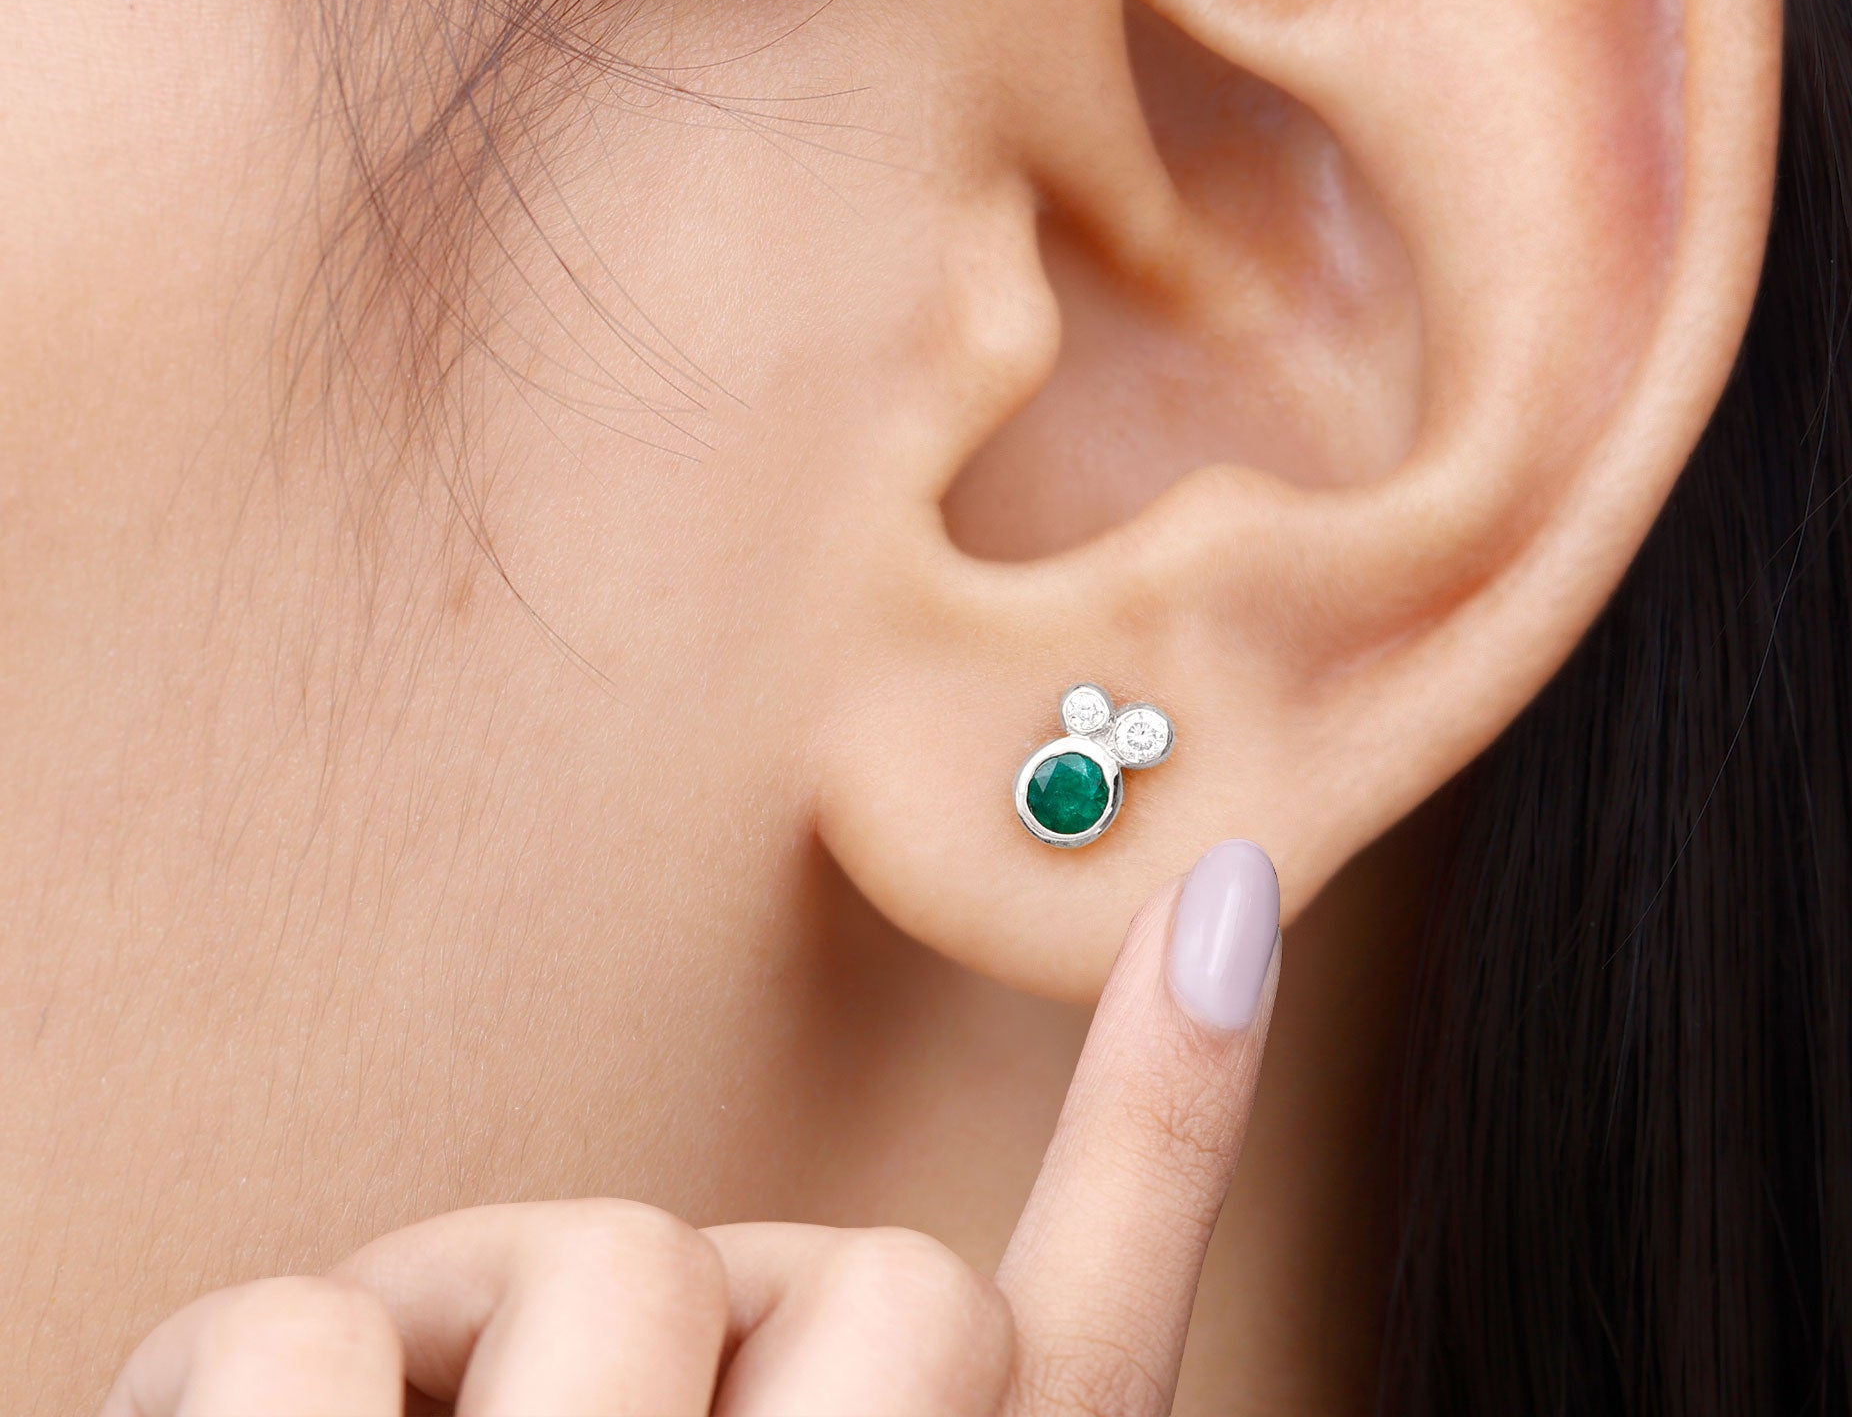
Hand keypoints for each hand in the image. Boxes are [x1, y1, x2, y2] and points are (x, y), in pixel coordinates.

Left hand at [100, 841, 1280, 1416]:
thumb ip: (824, 1382)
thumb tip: (861, 1256)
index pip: (1103, 1339)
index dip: (1182, 1110)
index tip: (1227, 887)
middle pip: (895, 1288)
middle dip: (741, 1326)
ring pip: (612, 1262)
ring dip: (473, 1325)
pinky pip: (294, 1325)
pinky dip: (222, 1383)